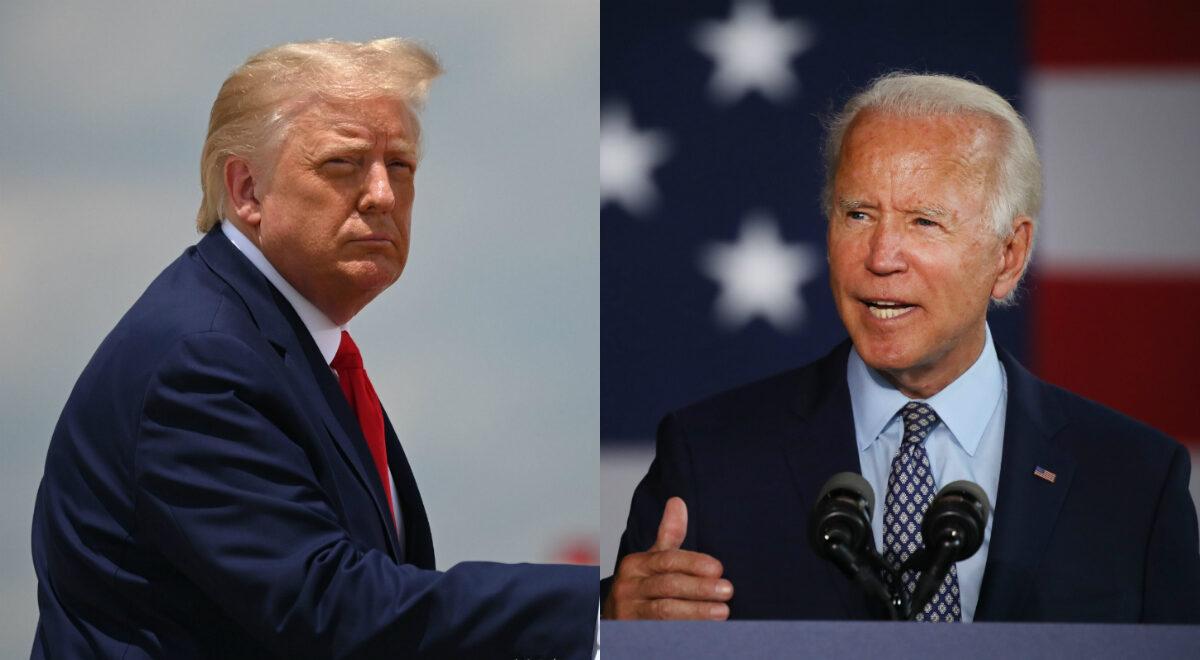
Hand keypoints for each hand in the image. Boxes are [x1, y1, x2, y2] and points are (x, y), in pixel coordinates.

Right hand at [602, 497, 732, 619]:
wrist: (613, 619)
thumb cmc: (642, 586)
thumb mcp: (653, 560)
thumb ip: (668, 534)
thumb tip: (678, 501)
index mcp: (635, 564)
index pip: (667, 560)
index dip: (694, 563)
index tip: (718, 568)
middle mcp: (628, 587)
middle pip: (668, 585)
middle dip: (700, 587)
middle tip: (727, 590)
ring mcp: (628, 612)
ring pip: (665, 610)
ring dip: (697, 611)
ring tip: (723, 611)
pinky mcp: (632, 632)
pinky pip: (662, 630)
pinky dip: (685, 629)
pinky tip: (705, 630)